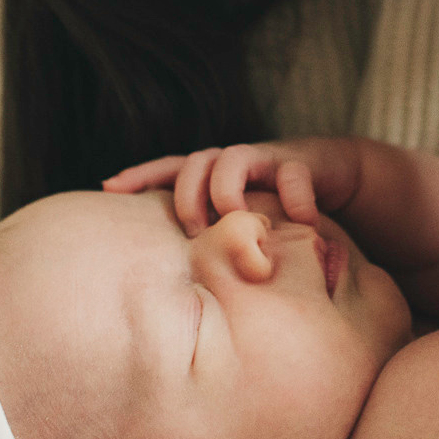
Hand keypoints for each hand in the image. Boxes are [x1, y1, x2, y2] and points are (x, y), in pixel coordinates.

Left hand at [104, 139, 363, 235]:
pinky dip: (295, 197)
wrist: (330, 175)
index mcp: (211, 176)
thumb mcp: (240, 225)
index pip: (167, 170)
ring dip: (228, 192)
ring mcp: (264, 160)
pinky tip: (301, 221)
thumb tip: (171, 278)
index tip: (108, 188)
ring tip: (237, 222)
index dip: (140, 176)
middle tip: (194, 232)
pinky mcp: (300, 163)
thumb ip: (211, 240)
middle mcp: (232, 163)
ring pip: (232, 160)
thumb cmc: (277, 208)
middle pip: (193, 163)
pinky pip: (293, 174)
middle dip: (187, 196)